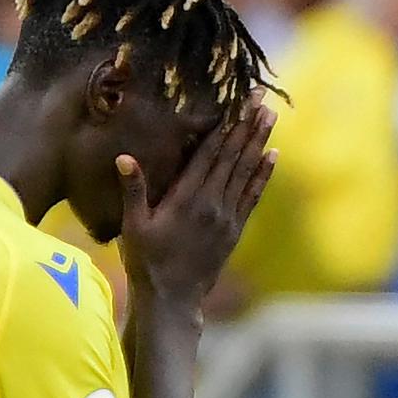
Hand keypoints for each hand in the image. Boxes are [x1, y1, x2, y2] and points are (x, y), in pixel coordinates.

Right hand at [116, 90, 277, 309]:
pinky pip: (253, 196)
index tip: (236, 102)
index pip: (210, 153)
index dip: (225, 125)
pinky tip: (272, 156)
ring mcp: (226, 217)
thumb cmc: (146, 262)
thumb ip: (133, 190)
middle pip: (234, 156)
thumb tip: (125, 157)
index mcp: (186, 199)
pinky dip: (263, 174)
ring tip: (269, 116)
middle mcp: (211, 204)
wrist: (173, 300)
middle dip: (248, 125)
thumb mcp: (133, 226)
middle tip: (260, 97)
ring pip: (246, 172)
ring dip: (259, 142)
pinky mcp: (234, 230)